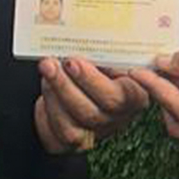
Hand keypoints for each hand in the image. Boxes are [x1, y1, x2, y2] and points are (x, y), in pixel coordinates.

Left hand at [33, 56, 150, 153]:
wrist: (93, 86)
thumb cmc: (107, 67)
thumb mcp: (114, 55)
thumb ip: (105, 51)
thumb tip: (81, 33)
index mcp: (134, 96)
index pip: (118, 96)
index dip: (92, 81)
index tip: (72, 62)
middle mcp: (116, 119)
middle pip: (91, 113)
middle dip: (65, 86)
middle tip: (50, 63)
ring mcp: (95, 134)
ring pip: (71, 129)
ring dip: (53, 96)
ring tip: (47, 70)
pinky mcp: (73, 144)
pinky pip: (55, 137)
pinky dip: (46, 113)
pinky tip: (44, 92)